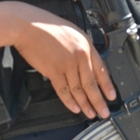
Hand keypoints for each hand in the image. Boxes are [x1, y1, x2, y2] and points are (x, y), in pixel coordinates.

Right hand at [0, 1, 115, 118]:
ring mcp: (68, 64)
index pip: (101, 69)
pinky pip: (64, 90)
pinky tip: (75, 108)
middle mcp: (80, 55)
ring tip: (90, 113)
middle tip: (104, 112)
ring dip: (85, 104)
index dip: (107, 85)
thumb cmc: (45, 25)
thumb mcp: (71, 32)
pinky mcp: (54, 71)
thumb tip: (85, 62)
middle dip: (99, 100)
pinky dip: (69, 101)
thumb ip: (80, 47)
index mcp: (86, 45)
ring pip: (79, 89)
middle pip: (92, 83)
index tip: (111, 96)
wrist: (28, 25)